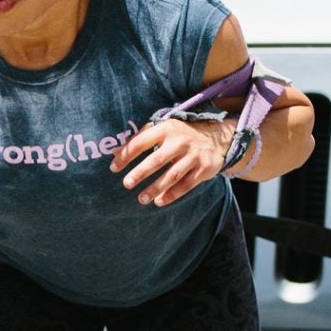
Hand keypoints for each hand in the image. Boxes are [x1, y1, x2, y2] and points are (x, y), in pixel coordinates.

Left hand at [112, 117, 230, 207]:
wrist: (216, 138)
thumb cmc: (180, 135)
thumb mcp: (163, 129)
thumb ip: (140, 138)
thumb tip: (114, 152)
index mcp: (167, 129)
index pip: (142, 141)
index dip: (126, 154)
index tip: (114, 167)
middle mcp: (180, 141)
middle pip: (157, 160)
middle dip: (140, 173)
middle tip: (127, 183)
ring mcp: (193, 156)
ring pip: (172, 175)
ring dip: (155, 188)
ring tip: (141, 199)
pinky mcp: (204, 169)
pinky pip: (186, 185)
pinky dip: (172, 195)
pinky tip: (159, 201)